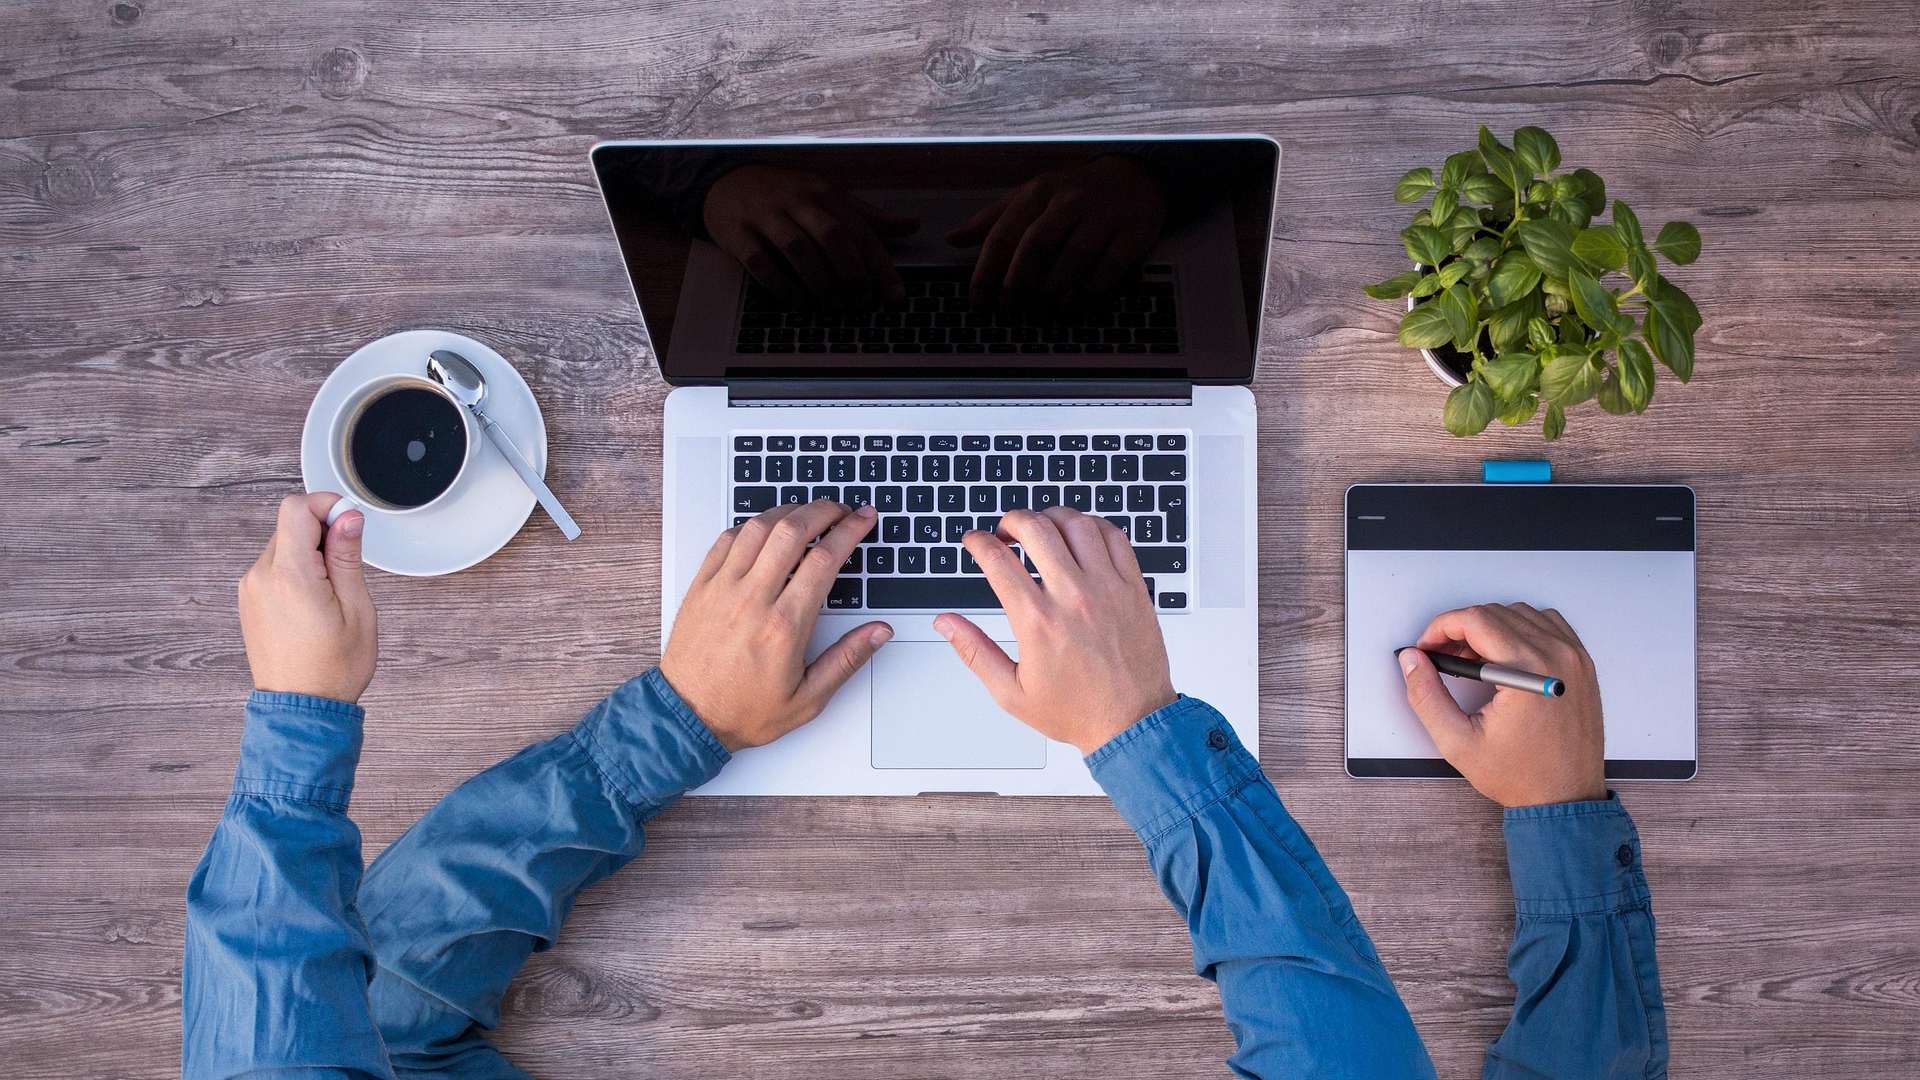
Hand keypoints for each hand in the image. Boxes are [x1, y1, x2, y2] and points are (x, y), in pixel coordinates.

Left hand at [238, 493, 377, 702]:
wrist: (302, 708)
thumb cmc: (333, 667)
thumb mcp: (356, 609)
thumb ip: (347, 557)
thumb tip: (348, 517)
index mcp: (290, 577)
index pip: (296, 508)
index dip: (327, 507)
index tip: (349, 525)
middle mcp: (260, 577)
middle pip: (290, 524)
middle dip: (322, 533)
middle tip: (345, 568)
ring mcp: (250, 588)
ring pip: (283, 544)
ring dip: (310, 553)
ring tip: (330, 591)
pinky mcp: (249, 598)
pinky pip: (274, 566)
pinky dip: (296, 569)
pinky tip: (313, 600)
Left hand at [661, 501, 891, 750]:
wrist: (687, 717)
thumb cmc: (743, 711)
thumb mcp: (808, 699)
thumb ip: (847, 660)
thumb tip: (878, 632)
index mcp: (784, 626)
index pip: (825, 559)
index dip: (850, 530)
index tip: (863, 519)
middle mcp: (753, 599)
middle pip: (792, 530)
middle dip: (823, 510)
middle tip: (840, 509)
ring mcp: (723, 588)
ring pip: (759, 527)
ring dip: (788, 510)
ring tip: (807, 511)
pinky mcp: (701, 586)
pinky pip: (727, 539)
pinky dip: (751, 525)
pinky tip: (765, 528)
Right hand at [702, 164, 919, 307]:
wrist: (725, 182)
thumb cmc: (786, 195)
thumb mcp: (828, 197)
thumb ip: (867, 216)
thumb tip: (912, 225)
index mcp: (824, 193)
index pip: (860, 230)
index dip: (880, 265)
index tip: (894, 295)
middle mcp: (797, 200)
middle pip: (832, 237)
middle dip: (852, 274)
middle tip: (861, 303)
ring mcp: (765, 215)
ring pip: (798, 249)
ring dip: (820, 282)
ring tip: (833, 306)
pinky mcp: (737, 232)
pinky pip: (760, 262)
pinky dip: (781, 285)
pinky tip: (798, 302)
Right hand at [933, 508, 1175, 754]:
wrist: (1132, 723)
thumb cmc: (1076, 711)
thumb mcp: (1011, 692)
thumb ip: (974, 651)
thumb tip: (946, 623)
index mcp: (1037, 622)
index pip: (997, 560)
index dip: (978, 542)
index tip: (975, 542)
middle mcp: (1072, 598)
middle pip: (1035, 529)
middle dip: (1011, 520)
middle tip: (1005, 531)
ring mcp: (1107, 589)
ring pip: (1076, 524)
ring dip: (1051, 518)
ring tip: (1042, 529)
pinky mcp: (1133, 588)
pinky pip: (1114, 537)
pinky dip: (1092, 526)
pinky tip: (1081, 536)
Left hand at [944, 155, 1168, 311]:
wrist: (1135, 176)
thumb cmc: (1073, 193)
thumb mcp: (1031, 196)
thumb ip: (993, 220)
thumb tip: (952, 239)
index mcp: (1039, 191)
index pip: (1005, 232)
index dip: (988, 270)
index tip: (978, 299)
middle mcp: (1070, 200)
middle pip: (1037, 245)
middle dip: (1018, 282)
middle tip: (1008, 309)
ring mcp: (1104, 215)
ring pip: (1073, 257)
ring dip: (1052, 290)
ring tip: (1039, 311)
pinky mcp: (1134, 233)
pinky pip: (1109, 268)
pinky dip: (1088, 291)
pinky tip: (1072, 306)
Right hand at [1398, 603, 1606, 807]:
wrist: (1565, 797)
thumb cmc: (1522, 776)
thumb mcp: (1457, 741)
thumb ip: (1426, 695)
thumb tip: (1412, 661)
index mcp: (1528, 670)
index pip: (1475, 619)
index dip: (1441, 628)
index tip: (1428, 646)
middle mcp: (1557, 656)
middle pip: (1495, 612)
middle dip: (1460, 629)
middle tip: (1445, 657)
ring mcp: (1574, 658)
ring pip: (1520, 612)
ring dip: (1490, 626)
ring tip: (1475, 660)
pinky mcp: (1582, 664)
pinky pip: (1549, 623)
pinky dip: (1521, 629)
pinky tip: (1506, 654)